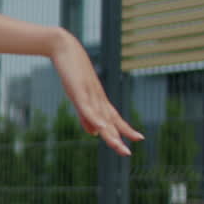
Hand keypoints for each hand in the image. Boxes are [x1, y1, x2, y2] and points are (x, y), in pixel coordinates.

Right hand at [50, 31, 143, 155]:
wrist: (65, 49)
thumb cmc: (72, 72)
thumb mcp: (79, 97)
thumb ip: (86, 116)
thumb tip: (94, 134)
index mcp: (99, 100)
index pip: (115, 118)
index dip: (126, 129)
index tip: (139, 139)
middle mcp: (98, 98)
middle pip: (110, 121)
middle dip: (119, 137)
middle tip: (127, 154)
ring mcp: (89, 94)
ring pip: (100, 117)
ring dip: (109, 133)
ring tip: (118, 147)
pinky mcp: (78, 90)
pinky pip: (87, 108)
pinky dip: (94, 118)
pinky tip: (99, 128)